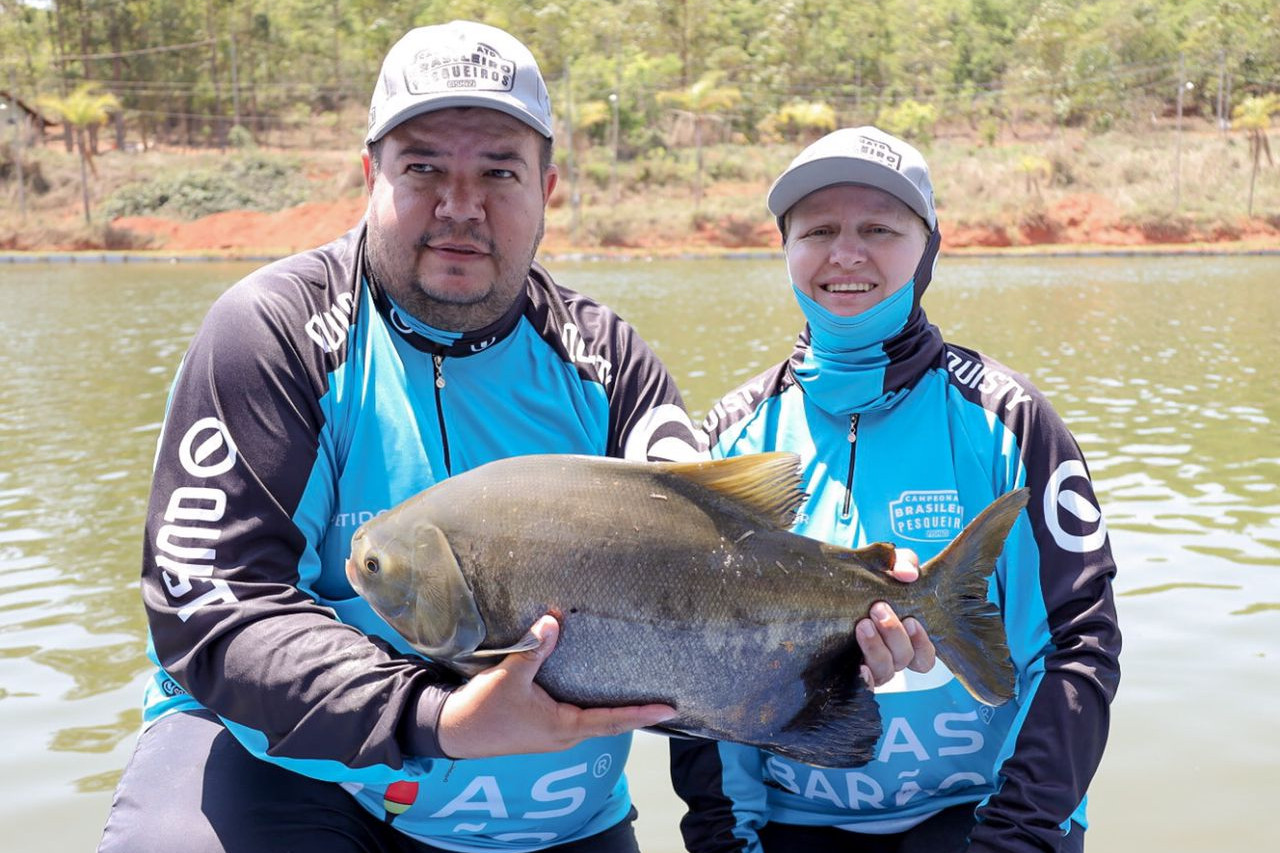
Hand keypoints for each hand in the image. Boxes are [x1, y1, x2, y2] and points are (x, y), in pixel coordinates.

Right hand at [436, 615, 675, 757]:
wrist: (455, 731)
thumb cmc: (483, 711)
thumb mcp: (509, 677)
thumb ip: (534, 649)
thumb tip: (554, 622)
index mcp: (563, 728)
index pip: (611, 720)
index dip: (640, 714)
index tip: (668, 709)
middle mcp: (565, 734)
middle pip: (608, 721)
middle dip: (635, 710)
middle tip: (663, 696)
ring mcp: (555, 733)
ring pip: (593, 718)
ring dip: (615, 707)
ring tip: (641, 690)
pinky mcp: (545, 726)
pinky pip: (578, 713)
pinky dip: (594, 702)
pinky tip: (599, 685)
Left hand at [856, 548, 936, 686]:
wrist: (833, 584)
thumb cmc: (871, 579)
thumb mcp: (890, 566)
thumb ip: (904, 564)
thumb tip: (908, 575)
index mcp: (907, 638)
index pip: (925, 656)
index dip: (922, 643)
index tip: (911, 620)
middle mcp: (891, 656)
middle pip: (904, 658)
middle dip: (894, 634)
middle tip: (878, 608)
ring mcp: (870, 665)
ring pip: (885, 670)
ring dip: (876, 647)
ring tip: (863, 624)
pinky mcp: (848, 670)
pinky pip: (863, 684)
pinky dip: (865, 677)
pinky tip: (858, 664)